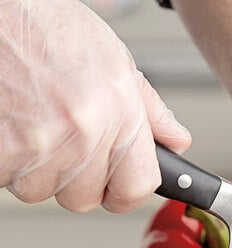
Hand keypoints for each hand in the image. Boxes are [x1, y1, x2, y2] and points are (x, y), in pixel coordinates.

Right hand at [0, 0, 190, 211]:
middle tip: (66, 142)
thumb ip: (150, 109)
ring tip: (35, 125)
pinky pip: (9, 180)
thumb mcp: (113, 59)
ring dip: (39, 170)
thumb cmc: (44, 28)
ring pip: (44, 191)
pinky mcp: (3, 151)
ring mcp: (41, 144)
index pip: (138, 187)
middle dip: (76, 178)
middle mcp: (83, 131)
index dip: (127, 192)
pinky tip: (14, 127)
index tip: (120, 189)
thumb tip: (176, 141)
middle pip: (86, 197)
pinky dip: (9, 162)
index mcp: (118, 112)